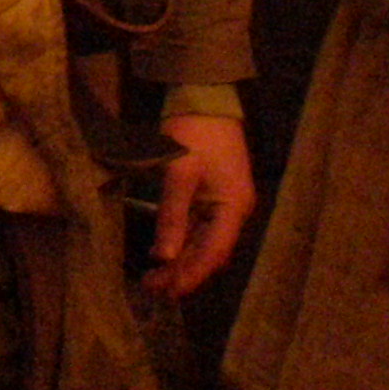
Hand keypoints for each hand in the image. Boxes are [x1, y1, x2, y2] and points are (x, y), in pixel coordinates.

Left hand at [145, 113, 254, 298]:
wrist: (205, 97)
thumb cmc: (193, 132)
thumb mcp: (179, 173)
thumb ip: (172, 216)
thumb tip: (163, 256)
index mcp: (233, 207)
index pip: (214, 253)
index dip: (192, 275)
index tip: (168, 292)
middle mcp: (234, 211)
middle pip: (210, 252)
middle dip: (183, 272)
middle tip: (153, 289)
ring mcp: (226, 204)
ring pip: (204, 242)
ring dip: (182, 260)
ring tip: (154, 278)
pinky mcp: (214, 195)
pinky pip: (200, 228)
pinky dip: (183, 242)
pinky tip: (165, 252)